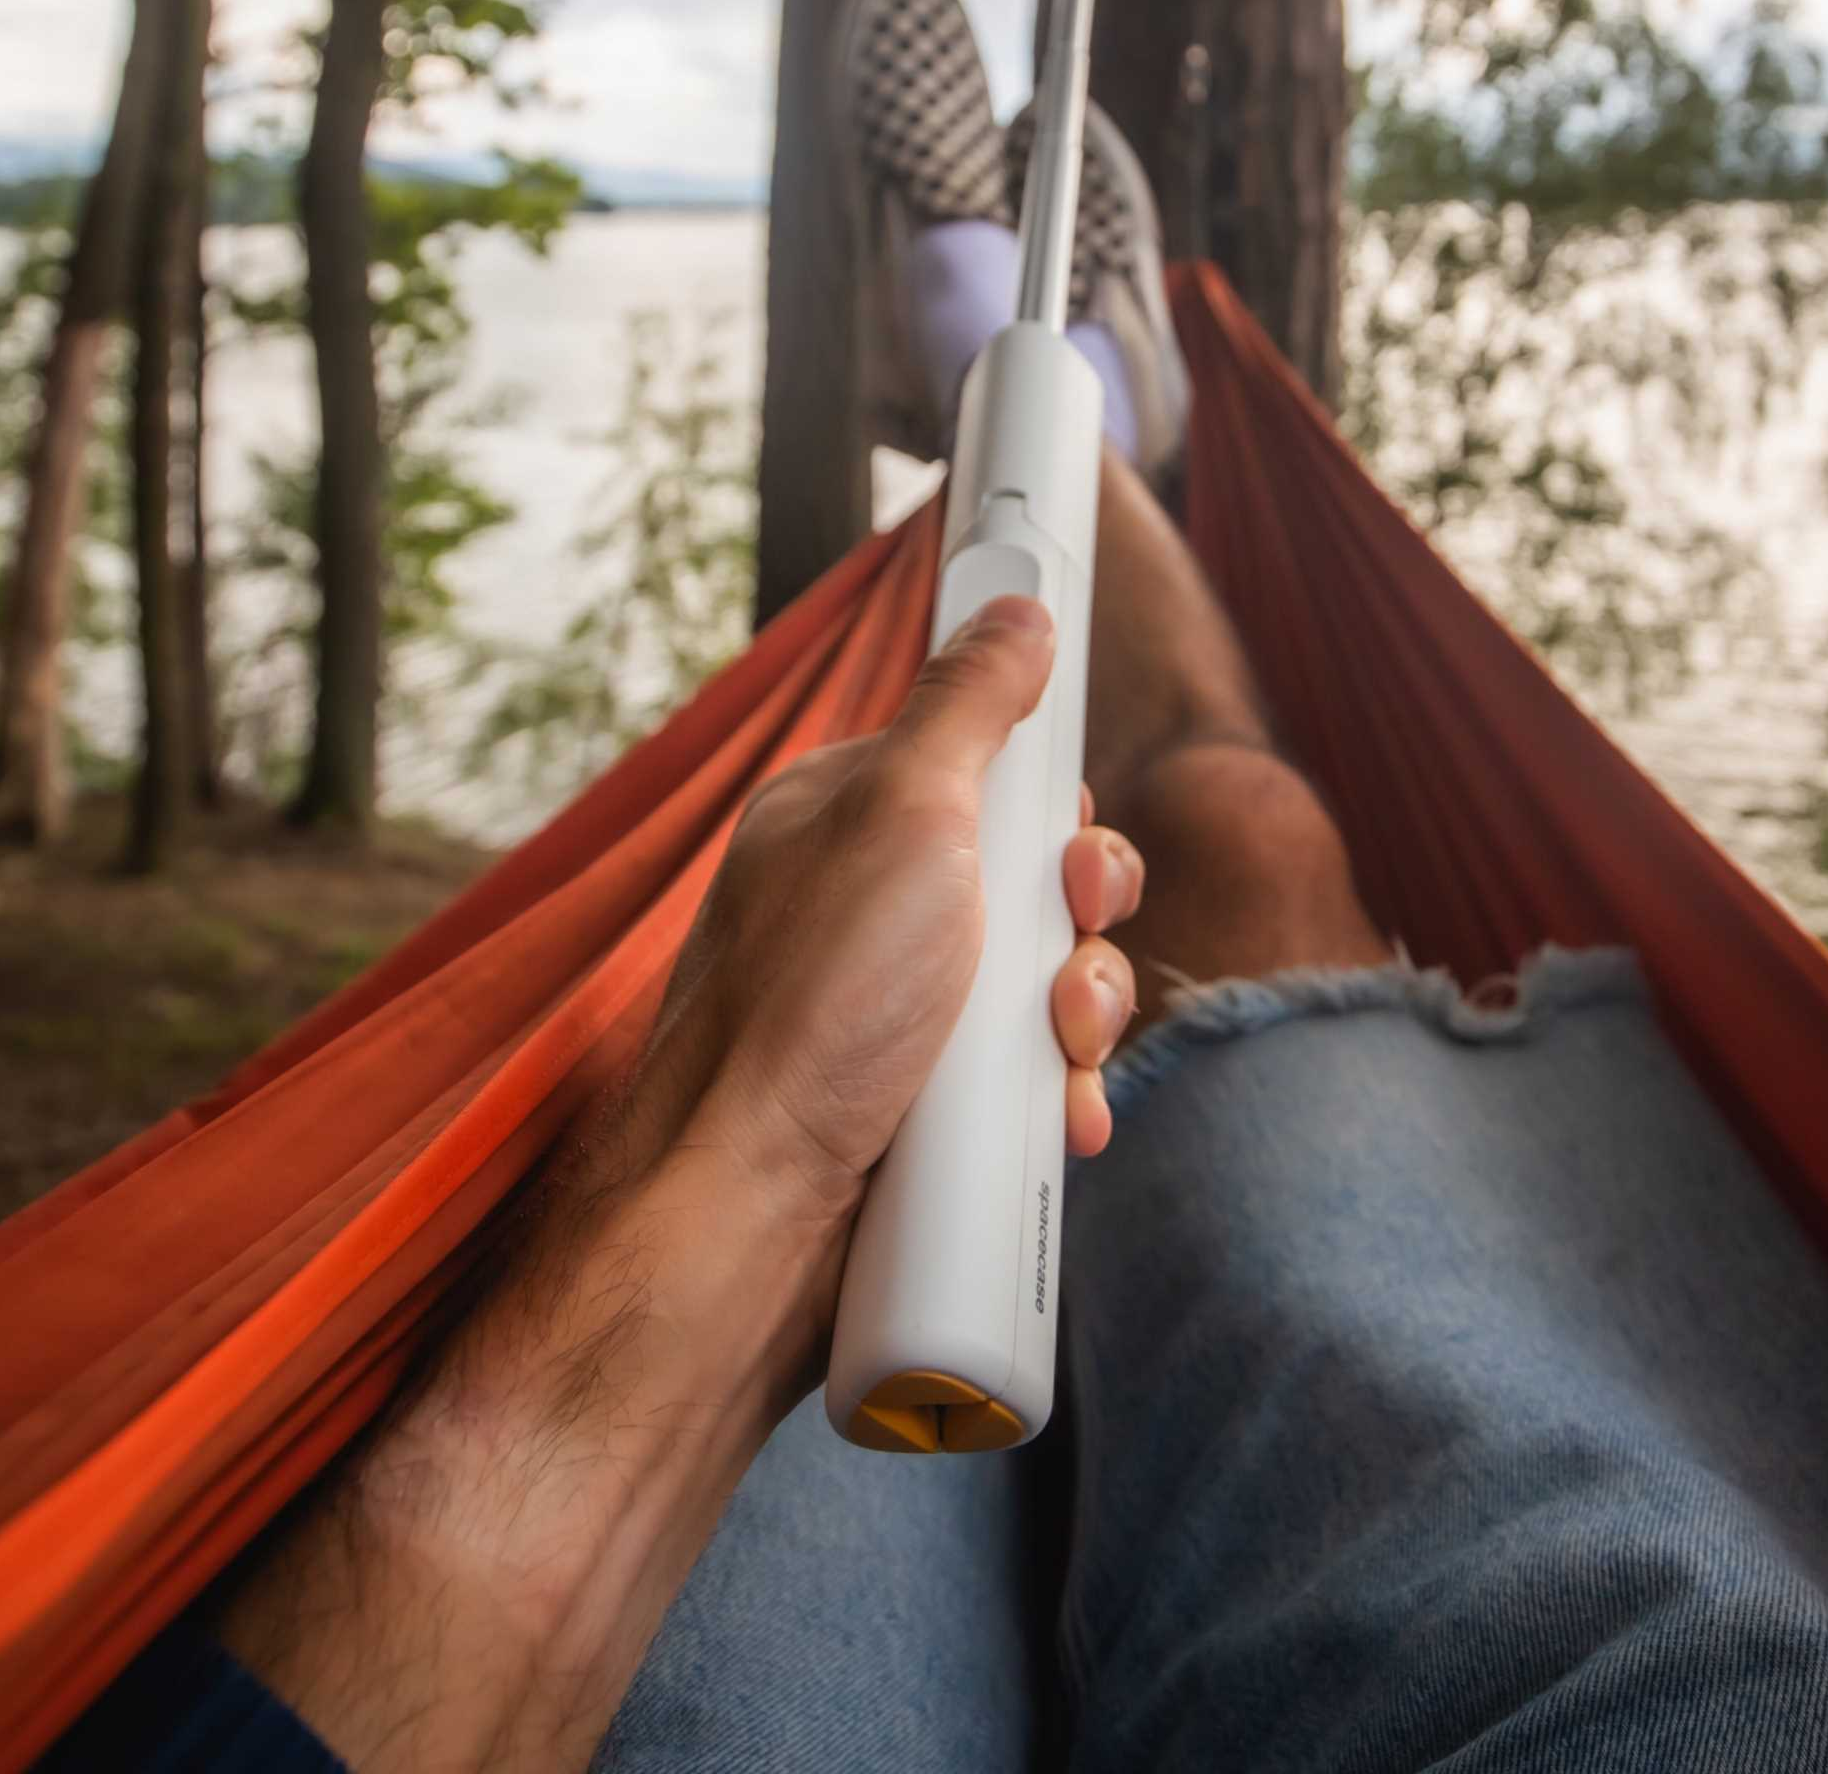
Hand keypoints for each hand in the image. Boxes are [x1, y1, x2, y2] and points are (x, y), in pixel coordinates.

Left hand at [626, 590, 1144, 1244]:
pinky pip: (1030, 1078)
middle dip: (1081, 924)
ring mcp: (899, 1010)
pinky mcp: (924, 1105)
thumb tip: (1015, 605)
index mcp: (853, 819)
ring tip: (1055, 1057)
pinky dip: (1058, 1096)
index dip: (1052, 807)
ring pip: (1048, 981)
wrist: (746, 1222)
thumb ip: (968, 706)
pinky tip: (1058, 1121)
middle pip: (1038, 878)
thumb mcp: (903, 816)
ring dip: (1081, 1017)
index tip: (1066, 847)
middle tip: (1059, 955)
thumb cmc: (807, 1012)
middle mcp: (874, 907)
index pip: (990, 768)